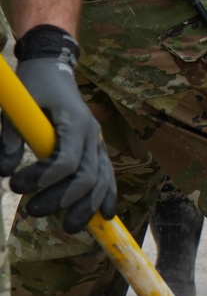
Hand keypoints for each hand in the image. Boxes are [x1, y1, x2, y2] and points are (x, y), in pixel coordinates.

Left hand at [0, 27, 115, 233]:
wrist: (54, 68)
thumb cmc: (35, 86)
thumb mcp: (18, 108)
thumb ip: (10, 138)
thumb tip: (4, 172)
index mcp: (74, 122)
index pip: (67, 161)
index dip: (44, 178)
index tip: (17, 185)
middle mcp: (91, 134)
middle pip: (87, 176)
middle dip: (62, 200)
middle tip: (33, 212)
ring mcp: (97, 141)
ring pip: (102, 179)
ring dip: (87, 206)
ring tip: (70, 227)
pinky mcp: (96, 147)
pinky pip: (107, 175)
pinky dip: (107, 195)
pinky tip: (106, 215)